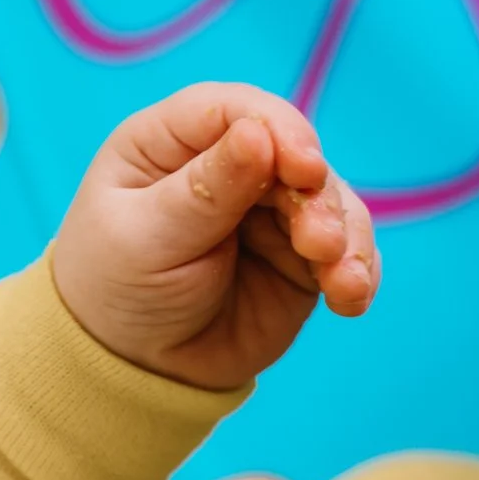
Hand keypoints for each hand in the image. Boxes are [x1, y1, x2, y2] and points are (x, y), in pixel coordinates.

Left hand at [50, 83, 377, 392]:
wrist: (138, 368)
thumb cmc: (118, 290)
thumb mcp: (147, 238)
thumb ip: (206, 189)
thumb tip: (259, 133)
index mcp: (173, 144)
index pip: (236, 111)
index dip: (279, 128)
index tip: (304, 168)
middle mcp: (232, 166)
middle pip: (298, 157)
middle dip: (319, 201)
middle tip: (320, 246)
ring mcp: (273, 210)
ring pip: (333, 201)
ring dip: (348, 239)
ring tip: (343, 284)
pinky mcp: (305, 254)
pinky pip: (350, 247)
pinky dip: (360, 268)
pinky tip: (352, 297)